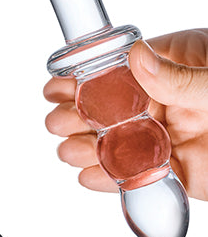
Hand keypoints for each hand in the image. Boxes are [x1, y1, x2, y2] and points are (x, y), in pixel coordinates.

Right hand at [44, 29, 207, 200]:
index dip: (86, 78)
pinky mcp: (181, 174)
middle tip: (56, 120)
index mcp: (177, 65)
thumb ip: (180, 75)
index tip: (58, 85)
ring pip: (121, 143)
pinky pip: (141, 176)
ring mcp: (173, 137)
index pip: (121, 70)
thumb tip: (136, 57)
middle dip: (80, 115)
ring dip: (89, 147)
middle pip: (114, 108)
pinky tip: (89, 176)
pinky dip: (113, 179)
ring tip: (67, 149)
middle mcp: (170, 101)